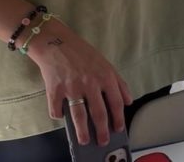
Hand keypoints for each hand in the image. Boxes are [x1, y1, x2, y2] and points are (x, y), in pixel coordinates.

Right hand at [26, 18, 132, 145]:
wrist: (57, 42)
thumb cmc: (83, 54)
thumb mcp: (106, 64)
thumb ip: (119, 83)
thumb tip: (128, 101)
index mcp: (105, 77)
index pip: (116, 103)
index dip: (118, 118)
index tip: (119, 129)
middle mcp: (90, 83)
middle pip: (98, 112)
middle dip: (102, 130)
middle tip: (104, 140)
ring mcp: (72, 87)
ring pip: (79, 115)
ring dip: (82, 131)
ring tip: (85, 140)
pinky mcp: (54, 89)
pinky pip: (56, 109)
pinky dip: (58, 115)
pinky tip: (60, 117)